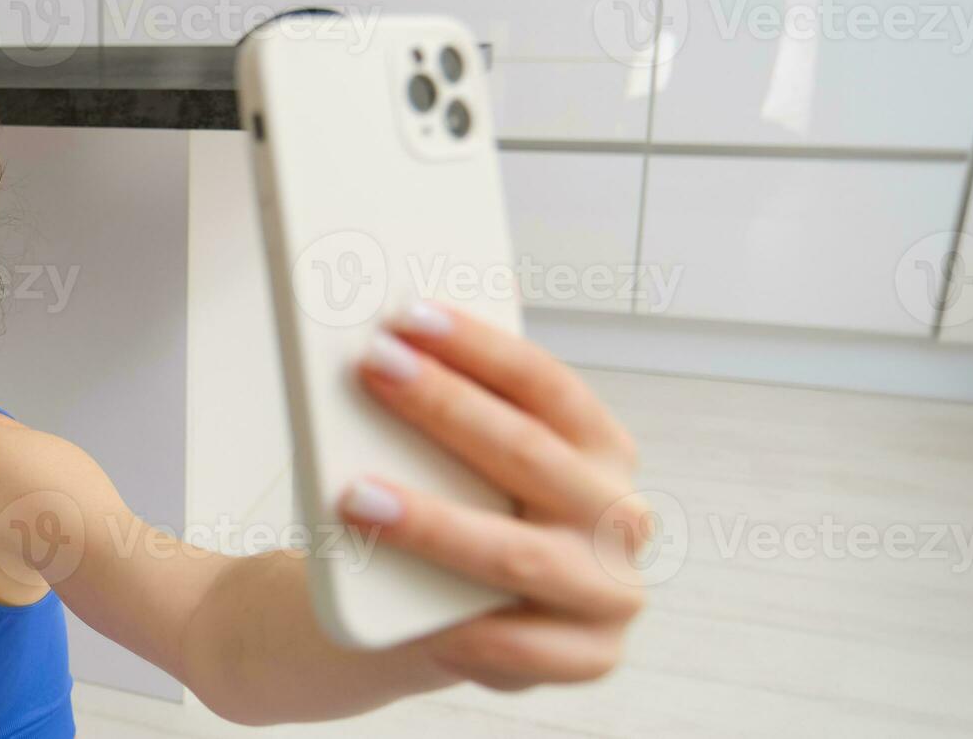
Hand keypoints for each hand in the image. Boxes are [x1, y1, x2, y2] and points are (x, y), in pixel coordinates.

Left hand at [337, 301, 647, 690]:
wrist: (461, 616)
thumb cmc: (465, 511)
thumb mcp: (469, 453)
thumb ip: (460, 396)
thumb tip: (402, 324)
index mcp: (601, 447)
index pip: (546, 383)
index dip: (478, 346)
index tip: (406, 316)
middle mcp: (618, 514)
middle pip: (529, 453)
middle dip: (445, 408)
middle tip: (372, 370)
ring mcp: (610, 589)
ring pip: (517, 553)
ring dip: (432, 523)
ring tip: (354, 495)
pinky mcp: (590, 656)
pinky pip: (522, 646)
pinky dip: (462, 626)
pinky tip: (402, 601)